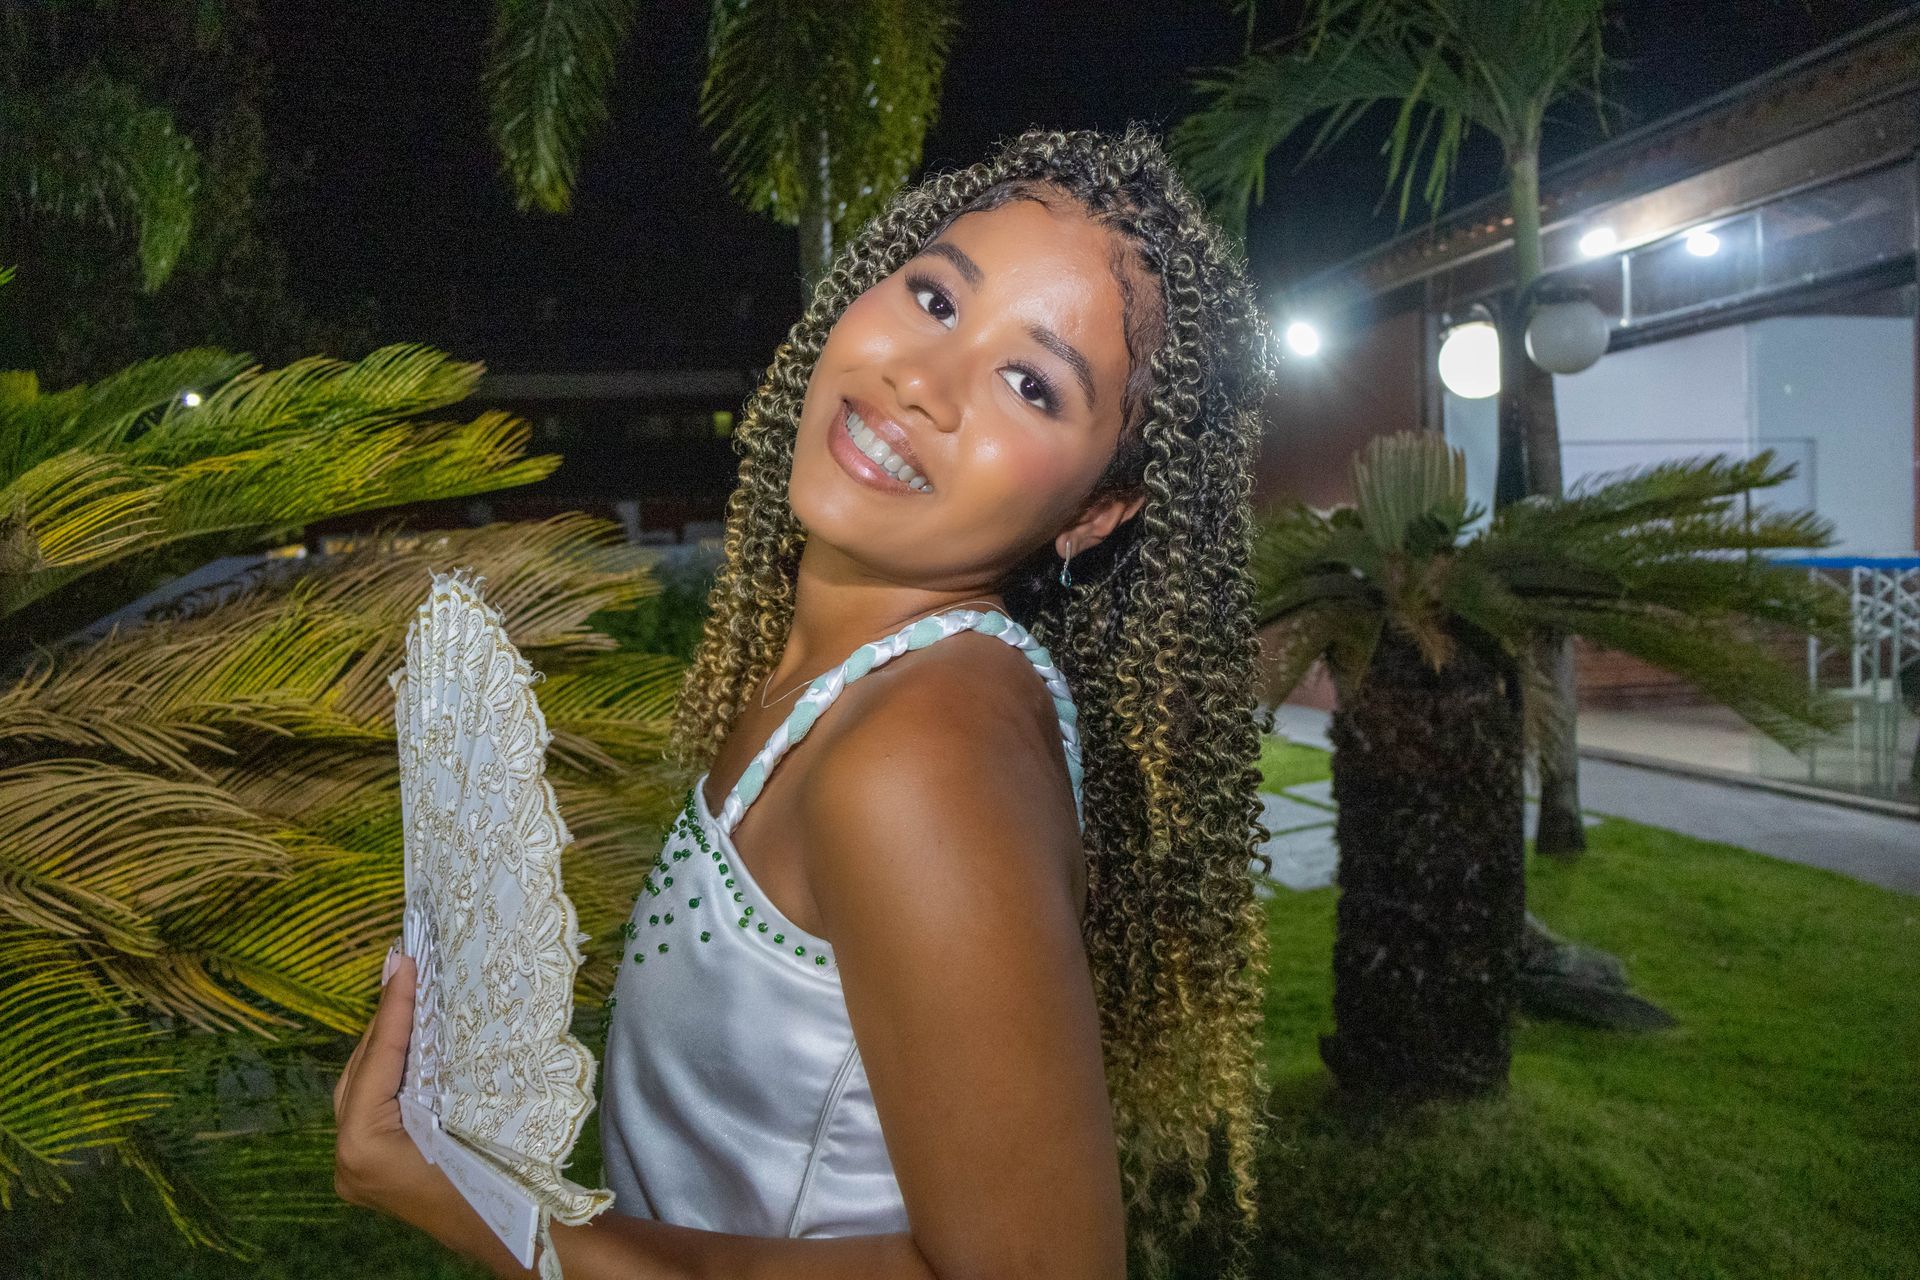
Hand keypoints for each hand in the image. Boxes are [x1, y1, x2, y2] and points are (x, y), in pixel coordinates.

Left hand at [332, 944, 538, 1276]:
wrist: (512, 1234)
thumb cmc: (496, 1174)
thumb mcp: (465, 1108)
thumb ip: (434, 1059)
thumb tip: (429, 1003)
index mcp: (363, 1144)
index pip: (378, 1059)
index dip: (393, 1008)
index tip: (403, 963)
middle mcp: (347, 1158)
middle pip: (360, 1071)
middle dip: (383, 1022)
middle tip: (402, 972)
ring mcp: (355, 1169)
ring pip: (360, 1089)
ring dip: (384, 1046)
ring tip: (405, 999)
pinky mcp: (371, 1171)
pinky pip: (371, 1108)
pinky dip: (388, 1074)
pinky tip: (409, 1046)